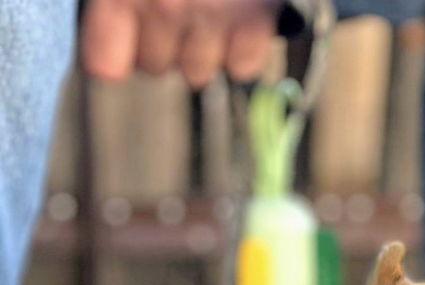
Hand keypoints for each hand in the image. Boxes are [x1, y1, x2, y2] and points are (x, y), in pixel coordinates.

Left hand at [82, 0, 283, 89]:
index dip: (116, 54)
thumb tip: (113, 52)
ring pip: (198, 73)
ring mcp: (214, 19)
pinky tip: (240, 19)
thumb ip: (119, 5)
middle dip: (163, 44)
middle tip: (177, 6)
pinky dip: (242, 48)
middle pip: (156, 68)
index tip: (123, 41)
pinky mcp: (256, 26)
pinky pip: (242, 67)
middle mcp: (166, 6)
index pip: (105, 65)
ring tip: (210, 8)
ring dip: (203, 49)